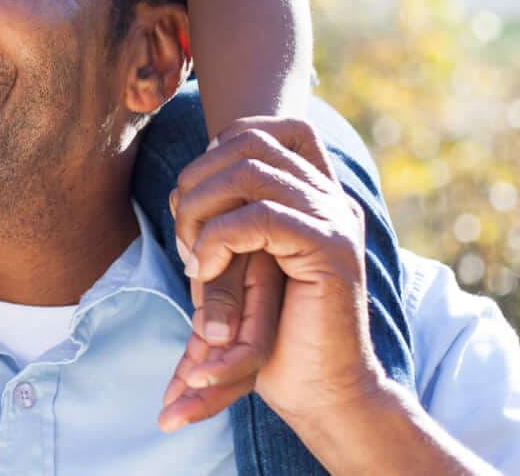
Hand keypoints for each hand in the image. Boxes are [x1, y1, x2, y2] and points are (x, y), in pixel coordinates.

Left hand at [158, 118, 385, 434]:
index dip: (220, 145)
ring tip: (194, 258)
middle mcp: (331, 197)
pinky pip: (260, 215)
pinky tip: (206, 269)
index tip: (199, 198)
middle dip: (196, 180)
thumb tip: (183, 182)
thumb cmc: (271, 333)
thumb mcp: (238, 263)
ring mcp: (336, 219)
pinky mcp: (332, 249)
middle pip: (246, 140)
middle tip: (186, 238)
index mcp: (314, 194)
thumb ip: (225, 218)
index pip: (267, 128)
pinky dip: (218, 237)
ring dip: (200, 208)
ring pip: (249, 170)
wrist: (319, 392)